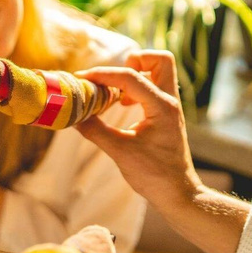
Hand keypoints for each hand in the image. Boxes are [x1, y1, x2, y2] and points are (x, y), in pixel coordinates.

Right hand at [74, 50, 202, 211]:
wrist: (177, 193)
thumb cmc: (154, 175)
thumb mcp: (120, 152)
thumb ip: (96, 131)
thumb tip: (74, 116)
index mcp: (162, 107)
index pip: (131, 77)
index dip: (104, 75)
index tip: (83, 78)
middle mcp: (170, 101)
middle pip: (160, 59)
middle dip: (134, 60)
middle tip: (113, 78)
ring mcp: (170, 106)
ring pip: (159, 70)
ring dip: (135, 73)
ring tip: (114, 93)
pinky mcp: (165, 113)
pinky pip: (153, 86)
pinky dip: (135, 88)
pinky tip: (121, 105)